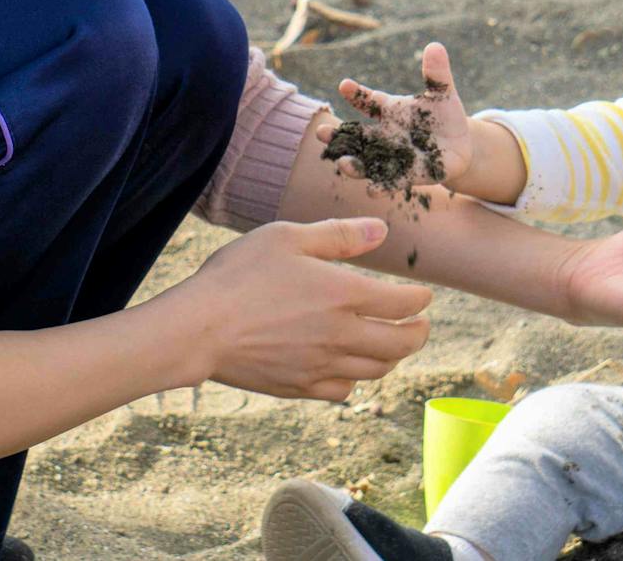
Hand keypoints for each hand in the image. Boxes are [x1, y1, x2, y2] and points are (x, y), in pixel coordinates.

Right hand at [156, 217, 431, 401]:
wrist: (199, 328)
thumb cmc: (239, 275)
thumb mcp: (288, 238)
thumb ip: (339, 235)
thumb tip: (382, 231)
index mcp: (345, 295)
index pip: (405, 304)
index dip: (420, 299)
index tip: (423, 295)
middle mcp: (341, 336)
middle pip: (401, 345)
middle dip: (418, 333)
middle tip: (420, 325)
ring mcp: (321, 367)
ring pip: (376, 371)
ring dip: (391, 357)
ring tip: (390, 344)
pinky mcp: (299, 387)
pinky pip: (343, 391)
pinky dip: (356, 379)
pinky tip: (348, 367)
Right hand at [316, 42, 473, 188]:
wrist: (458, 146)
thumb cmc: (444, 115)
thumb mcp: (442, 93)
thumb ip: (436, 74)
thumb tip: (435, 46)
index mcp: (388, 110)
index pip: (367, 100)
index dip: (356, 93)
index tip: (345, 85)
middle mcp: (382, 134)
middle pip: (355, 135)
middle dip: (337, 135)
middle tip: (321, 133)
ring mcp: (390, 156)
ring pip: (365, 161)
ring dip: (353, 164)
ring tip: (343, 164)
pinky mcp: (405, 175)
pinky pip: (389, 181)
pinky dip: (380, 185)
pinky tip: (372, 189)